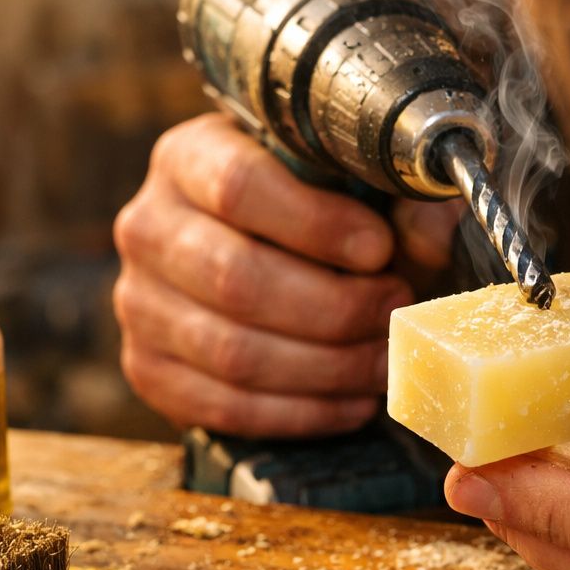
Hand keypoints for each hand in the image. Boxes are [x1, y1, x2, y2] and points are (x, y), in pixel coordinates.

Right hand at [113, 113, 459, 436]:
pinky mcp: (147, 369)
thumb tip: (430, 225)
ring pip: (232, 352)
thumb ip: (400, 200)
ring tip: (384, 361)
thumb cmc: (319, 216)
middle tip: (395, 310)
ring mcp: (139, 302)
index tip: (379, 250)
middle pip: (235, 279)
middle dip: (334, 308)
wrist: (261, 259)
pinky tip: (350, 400)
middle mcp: (148, 226)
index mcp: (189, 157)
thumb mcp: (358, 189)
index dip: (316, 225)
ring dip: (326, 368)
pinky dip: (301, 413)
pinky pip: (223, 406)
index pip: (238, 188)